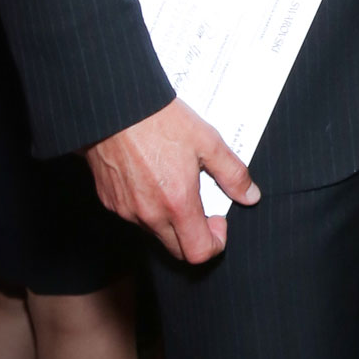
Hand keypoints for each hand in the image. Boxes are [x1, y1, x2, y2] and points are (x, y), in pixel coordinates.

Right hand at [85, 98, 258, 263]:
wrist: (116, 107)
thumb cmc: (159, 120)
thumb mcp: (208, 141)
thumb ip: (233, 174)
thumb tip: (250, 195)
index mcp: (177, 203)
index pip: (199, 252)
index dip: (215, 242)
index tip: (218, 220)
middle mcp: (149, 214)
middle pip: (177, 249)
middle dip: (194, 235)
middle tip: (200, 205)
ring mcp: (126, 210)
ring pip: (155, 232)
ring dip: (170, 220)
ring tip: (175, 184)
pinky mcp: (109, 201)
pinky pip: (133, 216)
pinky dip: (147, 207)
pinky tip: (152, 180)